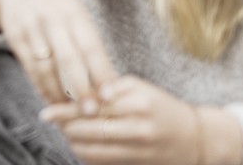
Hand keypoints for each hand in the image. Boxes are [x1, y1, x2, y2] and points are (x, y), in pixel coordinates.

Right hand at [0, 0, 116, 109]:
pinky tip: (50, 100)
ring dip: (59, 92)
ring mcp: (31, 27)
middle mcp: (52, 19)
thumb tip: (110, 81)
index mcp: (74, 13)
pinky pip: (29, 67)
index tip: (110, 95)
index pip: (91, 46)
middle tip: (91, 111)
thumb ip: (89, 42)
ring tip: (70, 112)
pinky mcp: (15, 37)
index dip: (101, 71)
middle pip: (68, 58)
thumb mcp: (75, 14)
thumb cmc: (56, 7)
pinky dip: (41, 87)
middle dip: (81, 87)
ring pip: (46, 67)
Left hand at [41, 76, 212, 164]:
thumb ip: (108, 86)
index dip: (65, 110)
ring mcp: (137, 150)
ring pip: (91, 150)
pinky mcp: (136, 164)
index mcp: (137, 103)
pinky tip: (81, 144)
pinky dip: (85, 154)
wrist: (195, 138)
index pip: (92, 106)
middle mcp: (137, 128)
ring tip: (68, 131)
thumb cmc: (161, 107)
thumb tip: (77, 91)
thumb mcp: (139, 88)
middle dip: (65, 126)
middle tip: (54, 120)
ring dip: (72, 142)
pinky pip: (100, 162)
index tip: (46, 111)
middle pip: (87, 130)